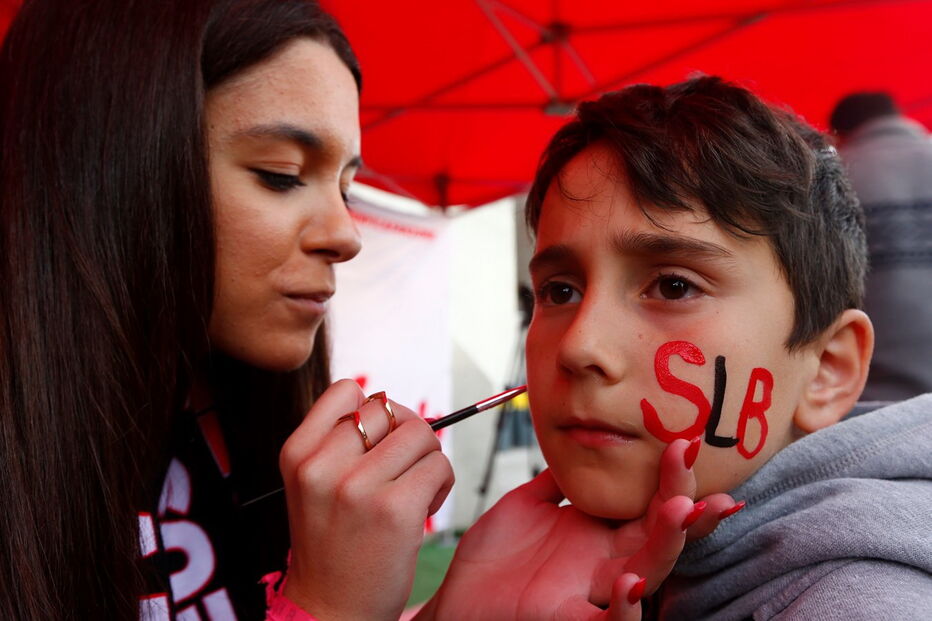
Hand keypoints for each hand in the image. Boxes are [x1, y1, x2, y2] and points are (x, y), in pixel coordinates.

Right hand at [279, 379, 454, 620]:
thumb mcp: (314, 484)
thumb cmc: (331, 543)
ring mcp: (356, 487)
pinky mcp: (394, 509)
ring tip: (415, 490)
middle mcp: (321, 465)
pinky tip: (425, 508)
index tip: (377, 442)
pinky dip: (442, 483)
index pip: (346, 391)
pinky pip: (439, 466)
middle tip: (403, 471)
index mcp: (297, 453)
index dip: (373, 411)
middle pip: (388, 409)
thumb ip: (340, 443)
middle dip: (407, 435)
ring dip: (429, 459)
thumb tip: (395, 409)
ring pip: (421, 434)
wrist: (329, 610)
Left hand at [418, 438, 738, 619]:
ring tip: (680, 510)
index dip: (671, 477)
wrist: (459, 600)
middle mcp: (604, 563)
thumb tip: (585, 441)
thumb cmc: (495, 559)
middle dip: (686, 503)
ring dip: (668, 543)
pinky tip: (629, 585)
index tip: (687, 443)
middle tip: (698, 467)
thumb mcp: (528, 504)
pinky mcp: (567, 619)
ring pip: (646, 572)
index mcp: (599, 535)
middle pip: (659, 533)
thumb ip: (560, 478)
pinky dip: (624, 609)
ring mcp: (590, 592)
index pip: (647, 503)